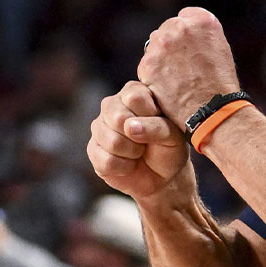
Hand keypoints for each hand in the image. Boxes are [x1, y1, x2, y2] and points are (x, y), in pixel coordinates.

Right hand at [88, 81, 188, 198]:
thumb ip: (156, 126)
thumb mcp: (173, 135)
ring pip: (112, 141)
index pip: (134, 97)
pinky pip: (106, 161)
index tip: (160, 125)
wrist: (162, 174)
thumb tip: (130, 127)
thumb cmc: (169, 147)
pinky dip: (125, 167)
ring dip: (133, 153)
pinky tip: (130, 164)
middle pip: (118, 118)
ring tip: (140, 152)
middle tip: (148, 141)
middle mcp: (112, 105)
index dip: (149, 115)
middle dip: (139, 137)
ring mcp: (99, 127)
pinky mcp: (92, 150)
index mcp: (133, 92)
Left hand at [137, 7, 240, 126]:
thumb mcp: (220, 49)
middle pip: (167, 30)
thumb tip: (185, 37)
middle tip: (182, 66)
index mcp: (203, 21)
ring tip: (176, 79)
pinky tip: (168, 88)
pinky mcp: (148, 64)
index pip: (185, 17)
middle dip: (171, 45)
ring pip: (154, 47)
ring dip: (160, 59)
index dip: (187, 35)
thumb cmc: (220, 84)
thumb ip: (201, 36)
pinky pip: (146, 65)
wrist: (213, 109)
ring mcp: (163, 44)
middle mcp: (181, 27)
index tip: (191, 48)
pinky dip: (153, 76)